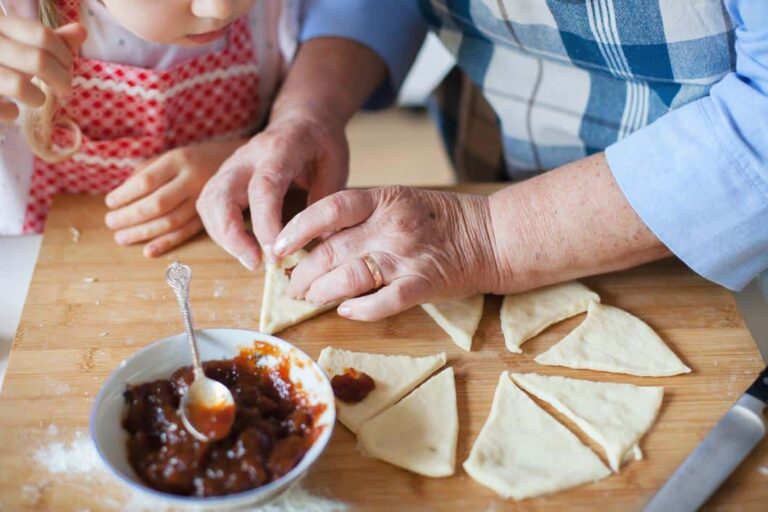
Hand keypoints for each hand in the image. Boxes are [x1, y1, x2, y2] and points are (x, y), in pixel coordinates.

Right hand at [0, 17, 86, 121]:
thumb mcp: (18, 44)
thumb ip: (48, 41)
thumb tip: (81, 31)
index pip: (42, 35)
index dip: (65, 55)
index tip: (67, 67)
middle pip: (38, 61)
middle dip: (62, 80)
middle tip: (63, 90)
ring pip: (20, 86)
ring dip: (39, 98)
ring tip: (38, 99)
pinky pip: (4, 109)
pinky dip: (12, 113)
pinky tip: (11, 110)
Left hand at [104, 138, 246, 256]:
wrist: (235, 163)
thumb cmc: (193, 161)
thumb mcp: (171, 157)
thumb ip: (146, 172)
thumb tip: (121, 197)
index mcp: (179, 160)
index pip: (146, 181)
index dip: (125, 195)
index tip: (110, 203)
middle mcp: (193, 180)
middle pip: (157, 203)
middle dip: (130, 217)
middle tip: (110, 223)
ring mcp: (203, 200)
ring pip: (171, 221)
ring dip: (143, 233)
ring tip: (122, 238)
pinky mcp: (210, 216)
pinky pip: (187, 233)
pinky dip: (167, 243)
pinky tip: (149, 251)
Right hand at [196, 110, 348, 269]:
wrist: (301, 119)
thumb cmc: (321, 144)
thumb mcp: (336, 166)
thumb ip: (326, 202)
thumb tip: (320, 242)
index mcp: (280, 149)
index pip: (264, 187)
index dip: (266, 223)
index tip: (275, 253)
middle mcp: (246, 156)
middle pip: (221, 195)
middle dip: (232, 235)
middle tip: (256, 263)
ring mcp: (230, 166)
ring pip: (208, 203)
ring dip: (223, 237)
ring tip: (252, 260)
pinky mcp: (223, 178)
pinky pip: (209, 207)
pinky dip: (220, 232)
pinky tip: (243, 247)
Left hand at [271, 186, 500, 320]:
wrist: (492, 236)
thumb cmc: (441, 220)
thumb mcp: (400, 202)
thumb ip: (363, 216)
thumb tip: (318, 239)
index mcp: (384, 199)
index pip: (329, 209)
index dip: (297, 229)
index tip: (279, 248)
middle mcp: (392, 225)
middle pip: (332, 249)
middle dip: (304, 272)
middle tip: (291, 286)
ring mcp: (408, 256)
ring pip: (351, 276)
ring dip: (323, 292)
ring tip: (310, 299)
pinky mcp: (424, 283)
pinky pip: (385, 300)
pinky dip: (362, 309)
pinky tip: (346, 311)